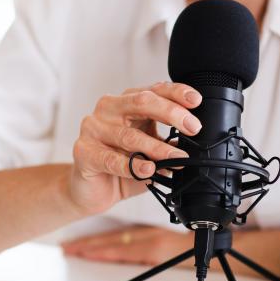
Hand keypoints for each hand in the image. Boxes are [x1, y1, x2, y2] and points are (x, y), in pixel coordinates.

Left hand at [63, 225, 279, 280]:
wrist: (226, 241)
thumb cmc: (210, 237)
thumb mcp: (184, 236)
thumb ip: (167, 239)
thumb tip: (153, 241)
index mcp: (155, 233)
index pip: (122, 235)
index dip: (100, 238)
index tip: (80, 241)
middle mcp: (150, 236)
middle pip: (114, 239)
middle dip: (90, 243)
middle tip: (68, 246)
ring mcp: (152, 243)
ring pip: (116, 243)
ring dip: (94, 248)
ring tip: (73, 250)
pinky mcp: (157, 250)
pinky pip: (127, 251)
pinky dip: (109, 251)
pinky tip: (96, 253)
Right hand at [68, 82, 202, 215]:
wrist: (92, 190)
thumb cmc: (122, 166)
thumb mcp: (150, 151)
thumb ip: (168, 144)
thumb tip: (193, 143)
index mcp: (126, 102)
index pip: (153, 89)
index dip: (176, 93)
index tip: (196, 101)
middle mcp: (108, 109)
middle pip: (142, 102)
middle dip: (171, 113)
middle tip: (193, 127)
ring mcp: (93, 129)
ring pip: (129, 135)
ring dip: (157, 148)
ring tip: (177, 159)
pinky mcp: (83, 151)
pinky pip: (111, 159)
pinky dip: (133, 166)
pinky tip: (148, 170)